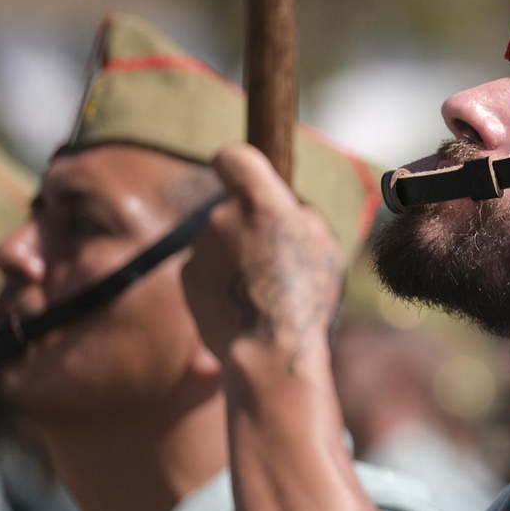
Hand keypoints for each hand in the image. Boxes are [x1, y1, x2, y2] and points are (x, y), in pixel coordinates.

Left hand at [181, 144, 345, 371]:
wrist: (268, 352)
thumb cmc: (304, 298)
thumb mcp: (324, 247)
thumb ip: (298, 219)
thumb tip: (285, 213)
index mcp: (258, 202)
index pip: (234, 158)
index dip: (239, 165)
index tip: (245, 177)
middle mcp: (220, 217)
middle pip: (231, 207)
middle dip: (247, 226)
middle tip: (275, 258)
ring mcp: (199, 248)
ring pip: (220, 241)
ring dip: (236, 257)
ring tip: (263, 291)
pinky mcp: (185, 277)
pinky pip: (207, 268)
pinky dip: (221, 281)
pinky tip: (243, 304)